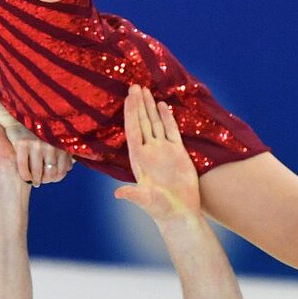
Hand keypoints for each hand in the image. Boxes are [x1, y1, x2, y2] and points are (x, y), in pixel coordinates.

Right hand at [2, 120, 74, 187]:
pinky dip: (24, 175)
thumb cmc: (40, 132)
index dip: (56, 178)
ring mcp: (36, 144)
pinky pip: (23, 167)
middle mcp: (50, 144)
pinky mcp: (22, 143)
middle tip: (41, 181)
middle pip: (50, 173)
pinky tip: (26, 177)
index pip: (62, 170)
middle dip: (45, 180)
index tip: (50, 179)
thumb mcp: (55, 139)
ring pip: (36, 172)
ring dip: (35, 180)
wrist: (21, 118)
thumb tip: (69, 168)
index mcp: (60, 144)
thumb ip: (64, 153)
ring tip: (33, 181)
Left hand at [113, 85, 200, 222]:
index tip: (128, 98)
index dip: (131, 113)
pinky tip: (162, 105)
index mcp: (139, 159)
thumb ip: (133, 195)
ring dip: (150, 107)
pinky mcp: (177, 152)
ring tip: (146, 90)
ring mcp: (163, 150)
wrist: (180, 213)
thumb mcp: (146, 200)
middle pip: (142, 122)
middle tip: (134, 85)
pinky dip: (166, 118)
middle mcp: (149, 151)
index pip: (133, 130)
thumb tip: (118, 194)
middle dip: (138, 104)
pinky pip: (171, 131)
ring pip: (155, 123)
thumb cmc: (161, 209)